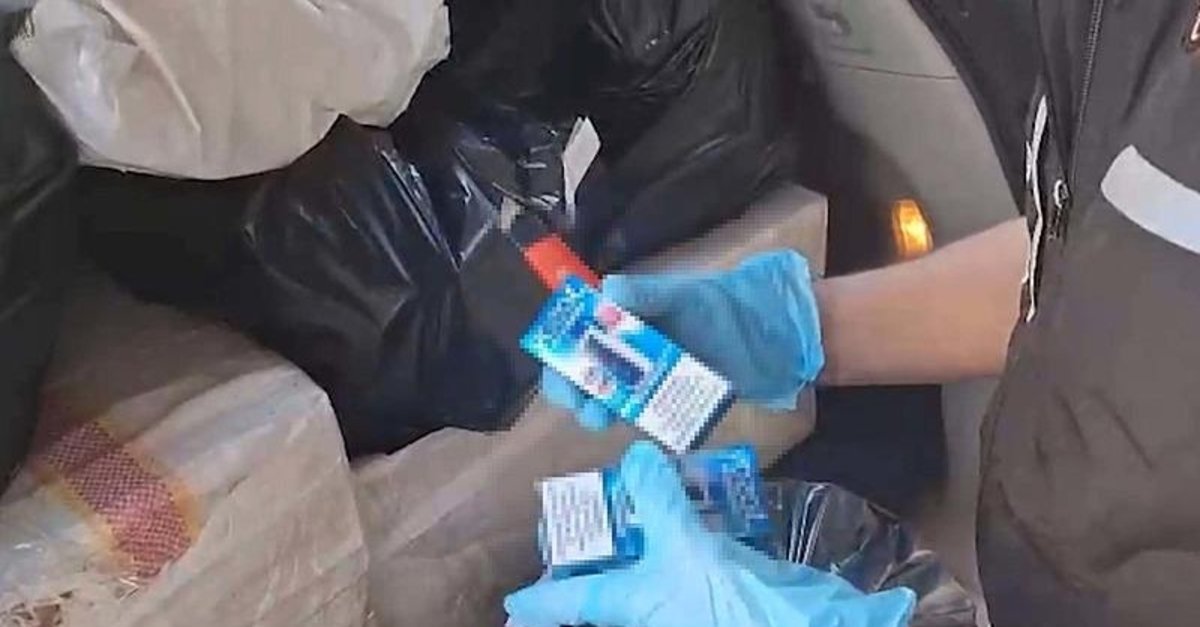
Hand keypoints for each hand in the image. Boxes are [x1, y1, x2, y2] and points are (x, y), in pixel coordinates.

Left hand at [505, 442, 914, 626]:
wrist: (801, 626)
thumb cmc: (726, 602)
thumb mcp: (683, 545)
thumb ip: (658, 498)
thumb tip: (638, 456)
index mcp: (625, 604)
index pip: (567, 602)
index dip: (538, 600)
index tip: (513, 600)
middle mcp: (644, 605)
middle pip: (603, 586)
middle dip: (592, 555)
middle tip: (582, 513)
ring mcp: (678, 598)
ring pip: (642, 568)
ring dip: (637, 535)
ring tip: (630, 493)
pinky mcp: (712, 586)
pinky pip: (681, 556)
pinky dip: (678, 529)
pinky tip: (687, 498)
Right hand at [542, 250, 823, 430]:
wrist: (768, 337)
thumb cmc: (720, 307)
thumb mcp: (683, 295)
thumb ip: (647, 293)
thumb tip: (608, 290)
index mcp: (620, 321)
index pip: (576, 337)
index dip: (562, 355)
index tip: (561, 371)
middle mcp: (626, 353)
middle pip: (584, 374)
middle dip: (574, 390)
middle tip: (580, 404)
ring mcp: (646, 381)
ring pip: (608, 399)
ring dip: (597, 410)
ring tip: (600, 419)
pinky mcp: (669, 406)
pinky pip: (644, 417)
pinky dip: (635, 424)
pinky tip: (636, 428)